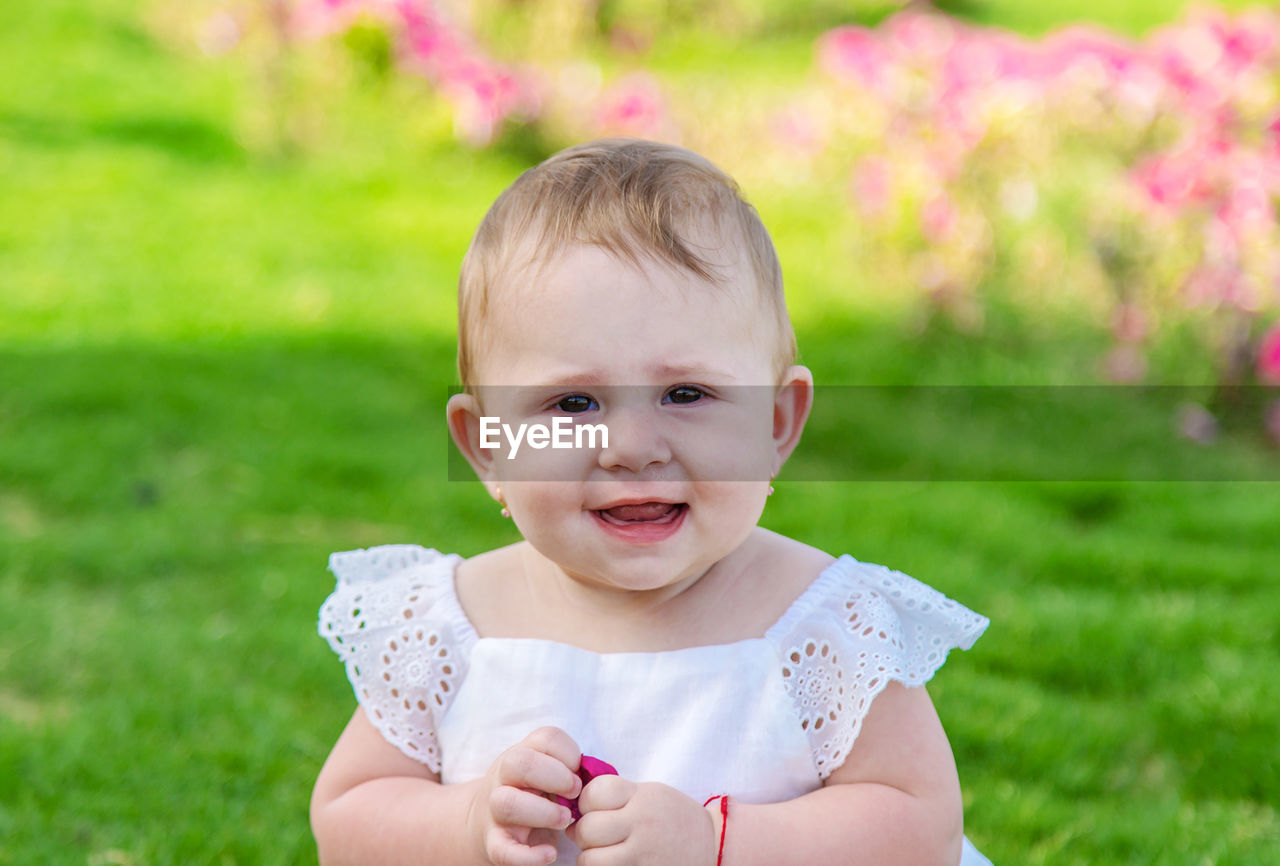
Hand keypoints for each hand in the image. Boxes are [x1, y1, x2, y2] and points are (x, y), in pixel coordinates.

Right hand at [467, 726, 582, 865]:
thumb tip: (595, 777)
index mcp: (523, 755)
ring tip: (566, 820)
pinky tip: (549, 853)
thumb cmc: (532, 793)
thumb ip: (569, 771)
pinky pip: (504, 850)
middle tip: (575, 792)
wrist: (488, 822)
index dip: (568, 752)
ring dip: (543, 812)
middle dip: (555, 776)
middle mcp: (504, 778)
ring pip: (508, 803)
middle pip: (518, 762)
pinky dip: (528, 855)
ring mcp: (495, 810)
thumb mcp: (546, 773)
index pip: (545, 738)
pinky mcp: (494, 843)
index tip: (579, 771)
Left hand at [567, 776, 717, 865]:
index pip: (595, 793)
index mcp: (642, 798)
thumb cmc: (674, 819)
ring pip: (590, 861)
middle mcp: (642, 825)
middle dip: (585, 835)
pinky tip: (616, 865)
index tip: (595, 810)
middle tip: (597, 838)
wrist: (714, 847)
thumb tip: (573, 813)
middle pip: (588, 829)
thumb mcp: (650, 795)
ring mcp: (643, 855)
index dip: (587, 802)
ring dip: (591, 860)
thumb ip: (617, 797)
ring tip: (605, 856)